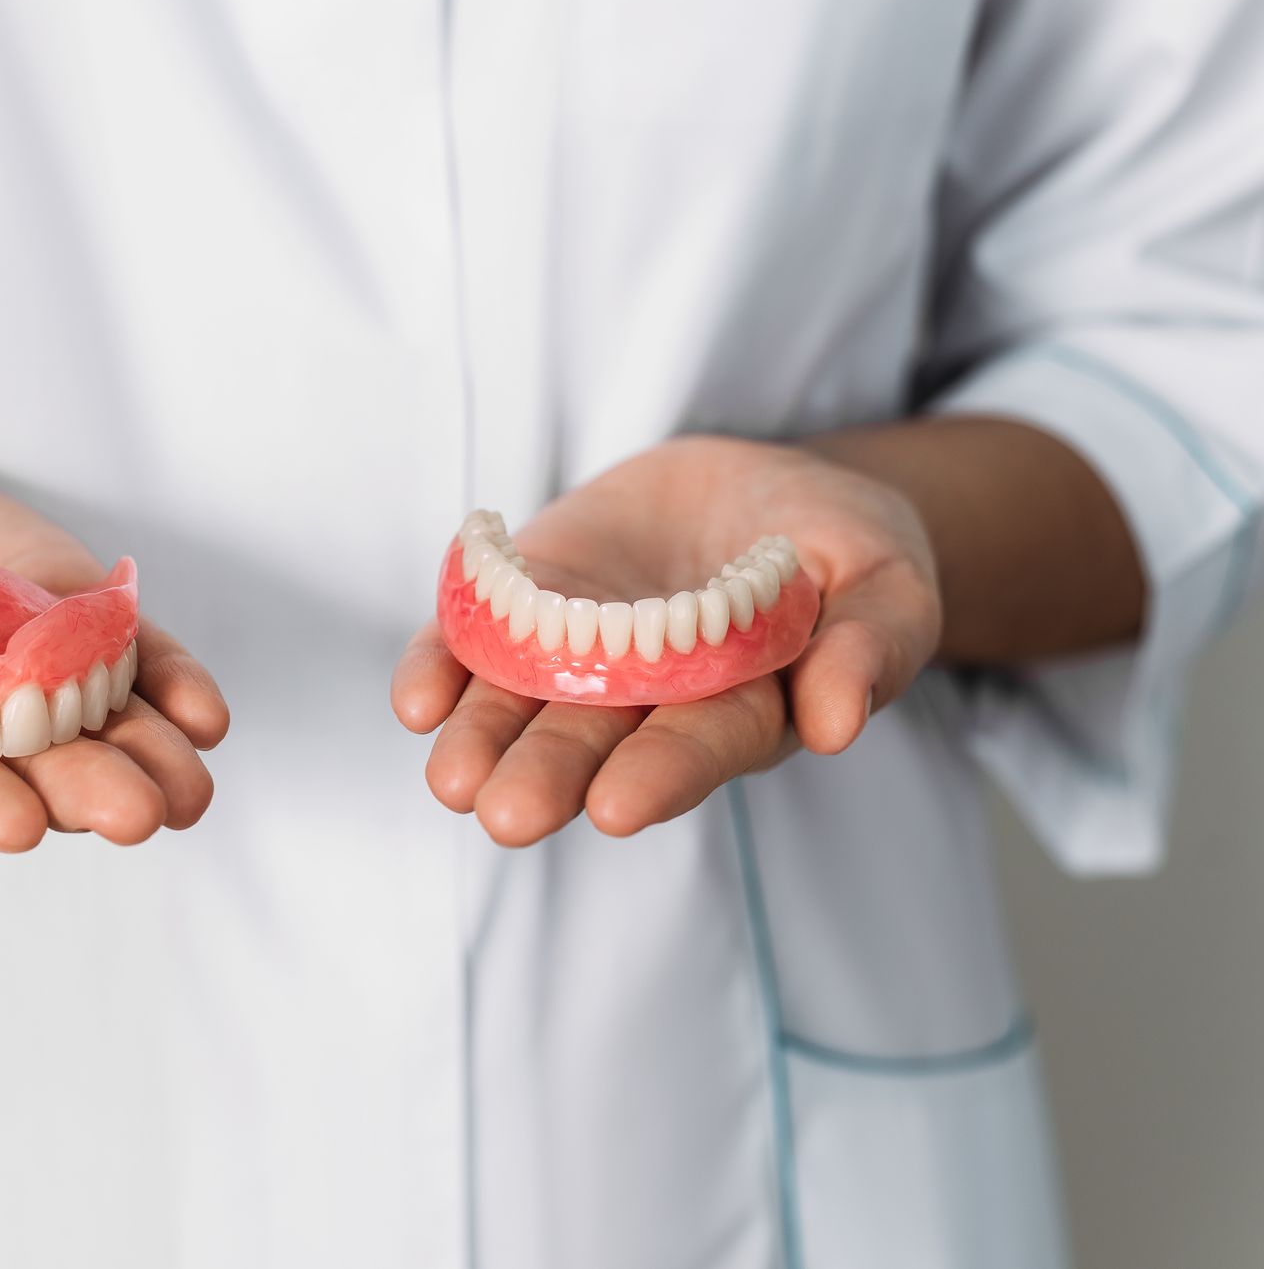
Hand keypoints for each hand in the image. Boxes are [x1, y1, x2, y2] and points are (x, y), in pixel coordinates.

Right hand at [0, 440, 226, 850]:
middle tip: (139, 815)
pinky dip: (159, 681)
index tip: (17, 822)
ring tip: (190, 785)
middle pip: (9, 764)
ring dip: (137, 756)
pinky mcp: (46, 618)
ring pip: (77, 725)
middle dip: (74, 787)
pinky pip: (114, 658)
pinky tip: (204, 713)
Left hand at [390, 435, 939, 844]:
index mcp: (739, 711)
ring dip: (481, 741)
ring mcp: (578, 656)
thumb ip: (869, 646)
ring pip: (520, 709)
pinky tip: (416, 699)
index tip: (617, 806)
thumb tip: (841, 724)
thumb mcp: (885, 580)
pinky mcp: (528, 604)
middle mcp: (646, 702)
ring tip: (453, 780)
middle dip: (550, 777)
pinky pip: (473, 643)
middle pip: (594, 744)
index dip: (659, 775)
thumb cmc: (839, 547)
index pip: (697, 749)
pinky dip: (442, 668)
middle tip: (508, 814)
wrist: (760, 488)